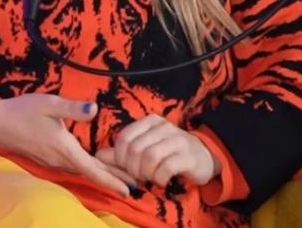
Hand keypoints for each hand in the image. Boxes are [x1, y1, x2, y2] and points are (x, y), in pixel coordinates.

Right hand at [0, 94, 131, 196]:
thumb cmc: (23, 111)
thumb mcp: (49, 104)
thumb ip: (73, 108)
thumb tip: (95, 109)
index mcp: (64, 148)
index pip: (93, 169)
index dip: (112, 180)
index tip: (129, 189)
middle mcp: (60, 160)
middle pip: (92, 174)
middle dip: (113, 180)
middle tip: (135, 186)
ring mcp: (53, 161)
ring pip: (83, 172)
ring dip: (102, 175)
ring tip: (121, 176)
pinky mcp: (48, 159)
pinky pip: (74, 168)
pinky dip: (89, 169)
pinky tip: (95, 165)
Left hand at [96, 114, 218, 187]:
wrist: (204, 157)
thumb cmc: (169, 153)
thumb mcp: (145, 148)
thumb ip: (122, 152)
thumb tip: (97, 156)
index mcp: (150, 121)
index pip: (124, 138)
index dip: (120, 157)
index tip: (127, 168)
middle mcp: (163, 126)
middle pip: (135, 149)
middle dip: (133, 168)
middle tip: (140, 176)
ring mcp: (178, 140)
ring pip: (150, 157)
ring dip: (146, 173)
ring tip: (150, 178)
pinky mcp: (189, 156)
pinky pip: (166, 168)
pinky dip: (159, 178)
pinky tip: (162, 180)